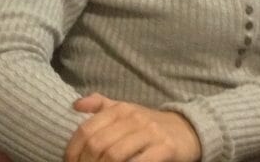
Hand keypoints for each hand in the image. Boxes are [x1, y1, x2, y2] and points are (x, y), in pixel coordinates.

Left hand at [66, 93, 199, 161]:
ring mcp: (149, 132)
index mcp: (118, 109)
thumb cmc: (147, 124)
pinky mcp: (164, 148)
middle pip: (98, 144)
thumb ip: (100, 106)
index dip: (74, 149)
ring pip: (115, 155)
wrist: (185, 129)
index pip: (87, 129)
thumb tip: (75, 105)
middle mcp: (132, 117)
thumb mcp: (124, 110)